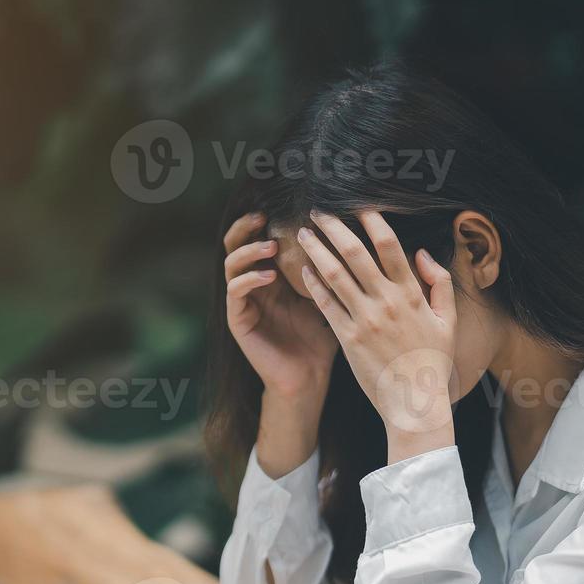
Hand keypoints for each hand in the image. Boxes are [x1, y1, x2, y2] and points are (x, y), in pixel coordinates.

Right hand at [223, 212, 338, 399]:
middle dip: (246, 227)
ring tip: (270, 247)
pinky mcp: (238, 320)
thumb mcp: (328, 294)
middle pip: (236, 243)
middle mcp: (253, 283)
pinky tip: (268, 276)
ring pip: (231, 263)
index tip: (284, 206)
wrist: (310, 377)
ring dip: (249, 251)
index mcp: (272, 273)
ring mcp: (243, 301)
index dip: (264, 219)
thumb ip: (329, 266)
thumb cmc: (322, 337)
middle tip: (263, 217)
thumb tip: (352, 233)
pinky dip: (249, 279)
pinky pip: (235, 292)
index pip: (258, 236)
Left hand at [297, 211, 457, 462]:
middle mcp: (386, 303)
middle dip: (335, 227)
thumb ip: (439, 282)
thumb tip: (422, 253)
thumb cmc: (432, 362)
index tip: (358, 204)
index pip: (389, 245)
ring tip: (303, 233)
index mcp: (411, 294)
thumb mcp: (448, 321)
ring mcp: (365, 320)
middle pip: (355, 253)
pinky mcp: (347, 339)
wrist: (414, 404)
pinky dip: (313, 284)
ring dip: (317, 250)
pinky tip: (303, 269)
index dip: (372, 219)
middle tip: (319, 210)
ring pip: (335, 275)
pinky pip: (326, 305)